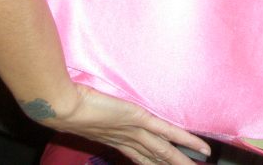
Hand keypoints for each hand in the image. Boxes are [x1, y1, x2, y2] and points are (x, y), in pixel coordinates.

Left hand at [42, 84, 210, 164]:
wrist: (62, 107)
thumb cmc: (67, 104)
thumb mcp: (82, 110)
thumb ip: (93, 111)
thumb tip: (92, 104)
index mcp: (114, 139)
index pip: (139, 154)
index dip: (153, 162)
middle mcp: (126, 140)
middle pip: (154, 157)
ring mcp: (134, 131)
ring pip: (164, 150)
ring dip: (181, 160)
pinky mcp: (138, 119)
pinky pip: (167, 131)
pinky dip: (185, 140)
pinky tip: (200, 148)